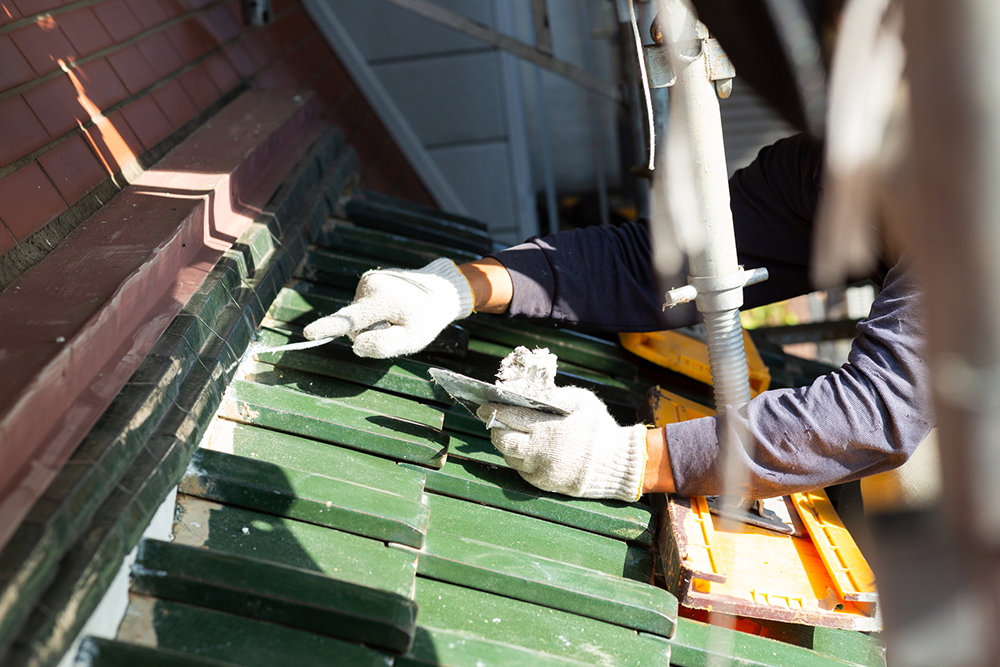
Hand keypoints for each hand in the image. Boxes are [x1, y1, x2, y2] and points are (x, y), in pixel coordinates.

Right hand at [303, 258, 474, 357]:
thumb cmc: (427, 318)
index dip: (327, 328)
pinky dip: (375, 312)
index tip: (308, 333)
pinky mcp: (368, 280)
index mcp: (381, 300)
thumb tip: (356, 346)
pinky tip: (394, 308)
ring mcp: (368, 280)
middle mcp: (369, 285)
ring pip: (357, 315)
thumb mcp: (412, 338)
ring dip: (374, 321)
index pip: (349, 319)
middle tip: (397, 328)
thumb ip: (383, 345)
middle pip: (353, 323)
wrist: (440, 290)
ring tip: (398, 315)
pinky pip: (362, 306)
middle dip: (369, 332)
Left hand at [477, 386, 647, 500]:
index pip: (510, 417)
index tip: (483, 405)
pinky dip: (520, 459)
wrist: (618, 464)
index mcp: (547, 430)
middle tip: (495, 420)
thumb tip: (529, 392)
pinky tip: (527, 449)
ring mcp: (540, 471)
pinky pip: (522, 471)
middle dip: (495, 429)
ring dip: (507, 444)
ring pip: (510, 457)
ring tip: (512, 433)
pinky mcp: (544, 484)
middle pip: (502, 441)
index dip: (494, 410)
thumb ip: (555, 395)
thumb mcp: (582, 401)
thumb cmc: (600, 428)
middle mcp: (539, 453)